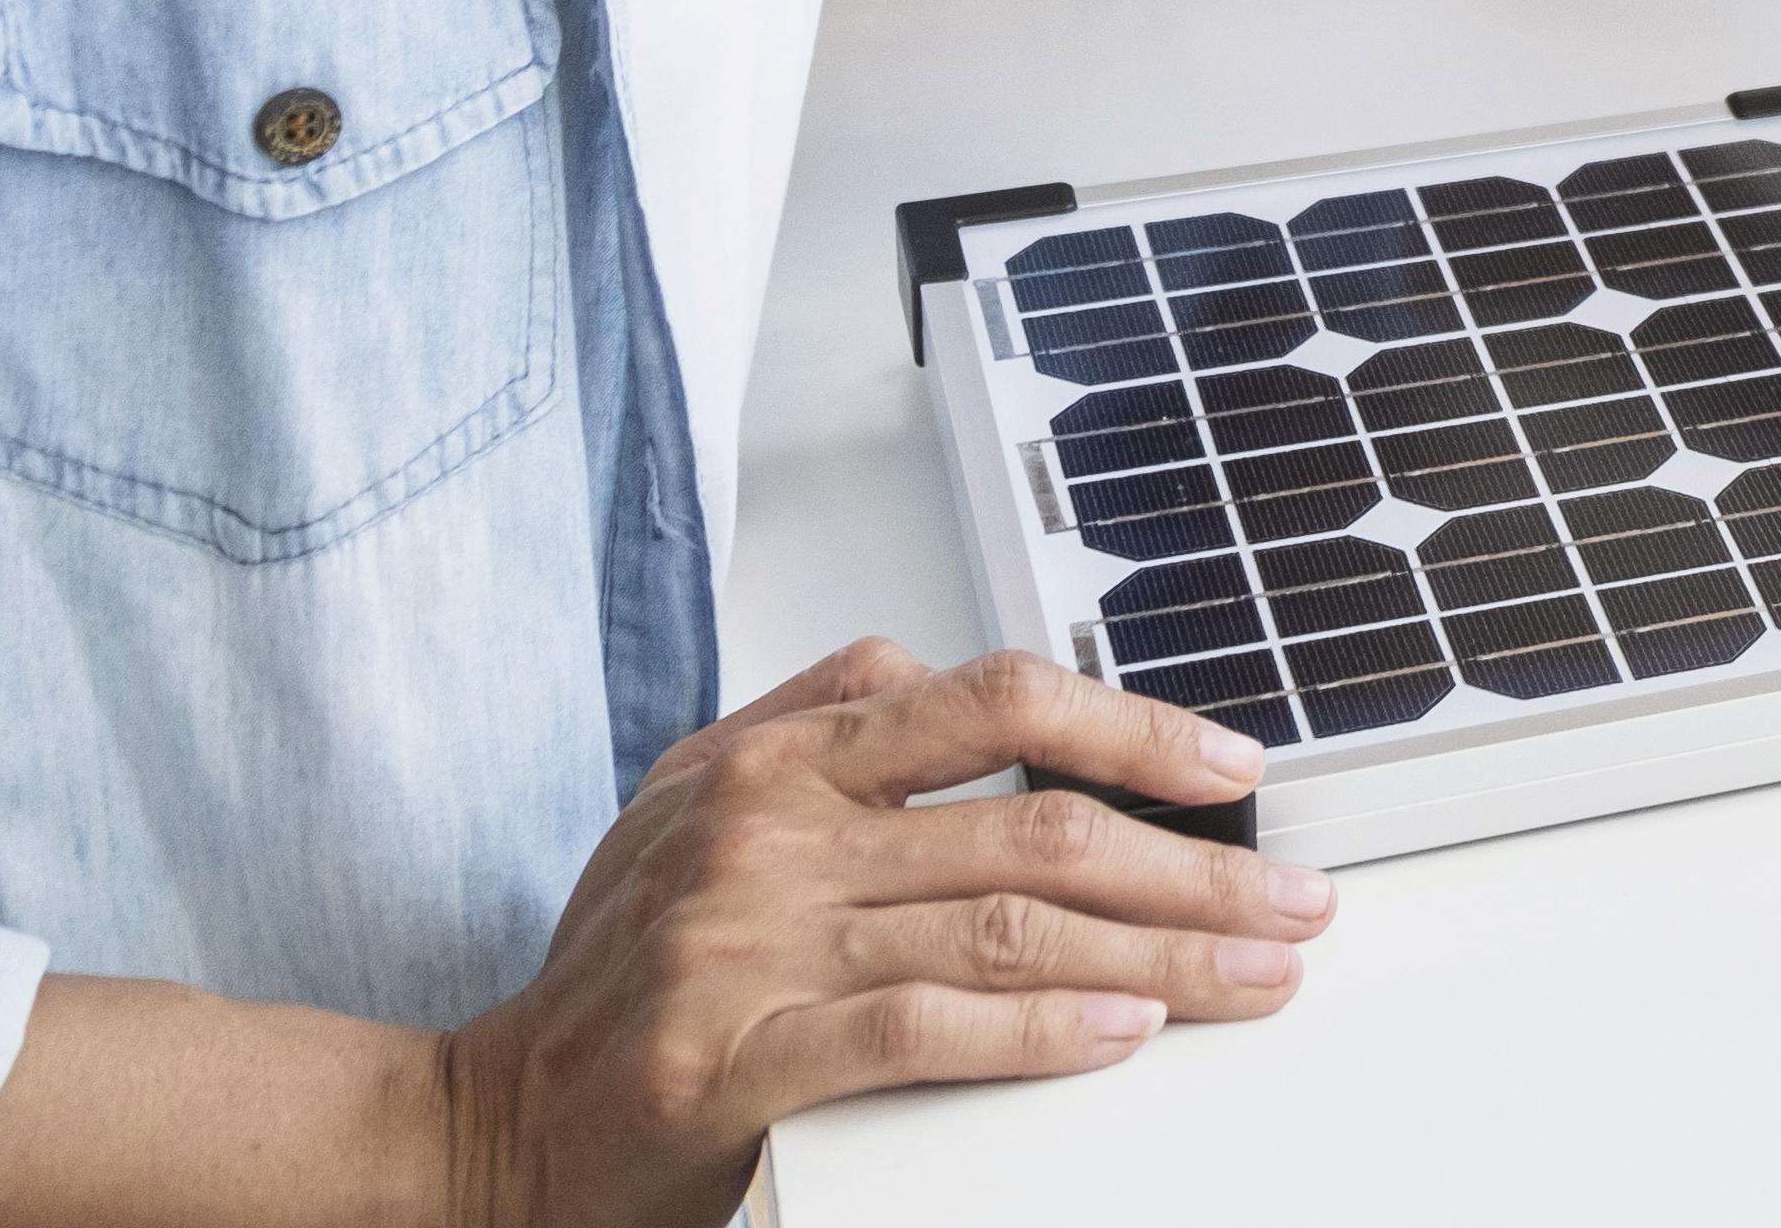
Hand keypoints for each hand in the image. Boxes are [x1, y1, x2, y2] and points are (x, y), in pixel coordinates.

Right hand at [437, 641, 1325, 1221]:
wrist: (488, 1121)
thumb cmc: (613, 974)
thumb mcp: (692, 802)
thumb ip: (814, 716)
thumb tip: (926, 661)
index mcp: (777, 761)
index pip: (993, 702)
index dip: (1133, 727)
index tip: (1234, 769)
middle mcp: (771, 838)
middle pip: (1034, 826)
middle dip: (1192, 868)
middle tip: (1292, 903)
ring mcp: (753, 947)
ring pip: (1005, 928)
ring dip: (1158, 956)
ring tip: (1251, 975)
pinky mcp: (738, 1060)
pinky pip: (921, 1032)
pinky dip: (1037, 1031)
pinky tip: (1120, 1032)